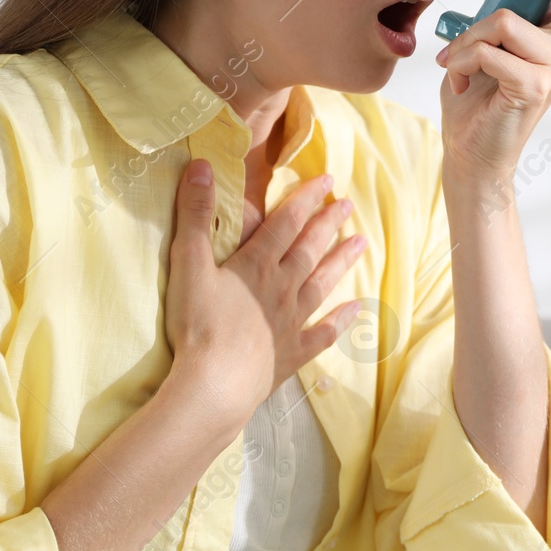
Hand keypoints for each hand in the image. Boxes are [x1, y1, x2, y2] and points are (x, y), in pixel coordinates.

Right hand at [162, 158, 365, 427]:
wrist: (215, 385)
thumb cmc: (199, 325)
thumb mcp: (188, 263)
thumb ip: (195, 215)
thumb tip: (203, 164)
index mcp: (259, 265)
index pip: (287, 222)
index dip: (306, 198)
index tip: (327, 180)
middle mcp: (283, 288)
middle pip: (310, 249)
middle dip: (329, 223)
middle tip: (348, 205)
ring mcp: (292, 321)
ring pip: (323, 283)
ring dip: (342, 261)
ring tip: (361, 243)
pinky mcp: (293, 352)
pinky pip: (323, 332)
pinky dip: (341, 320)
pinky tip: (357, 309)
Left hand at [435, 0, 550, 178]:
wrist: (471, 149)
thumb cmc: (479, 91)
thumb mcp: (493, 36)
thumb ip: (508, 6)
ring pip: (509, 20)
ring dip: (470, 36)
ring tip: (456, 58)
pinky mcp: (535, 88)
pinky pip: (490, 53)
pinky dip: (462, 60)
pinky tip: (458, 77)